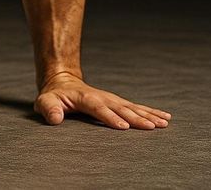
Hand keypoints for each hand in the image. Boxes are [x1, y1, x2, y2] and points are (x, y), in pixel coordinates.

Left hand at [34, 72, 171, 129]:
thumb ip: (49, 109)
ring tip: (164, 123)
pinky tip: (165, 118)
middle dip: (136, 118)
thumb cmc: (54, 96)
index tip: (123, 127)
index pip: (99, 108)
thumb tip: (55, 119)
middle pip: (121, 108)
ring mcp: (112, 99)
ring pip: (132, 107)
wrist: (63, 83)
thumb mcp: (45, 101)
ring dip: (148, 115)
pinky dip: (151, 112)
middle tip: (152, 127)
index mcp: (85, 98)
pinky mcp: (118, 102)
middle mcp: (102, 97)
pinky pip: (137, 107)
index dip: (110, 117)